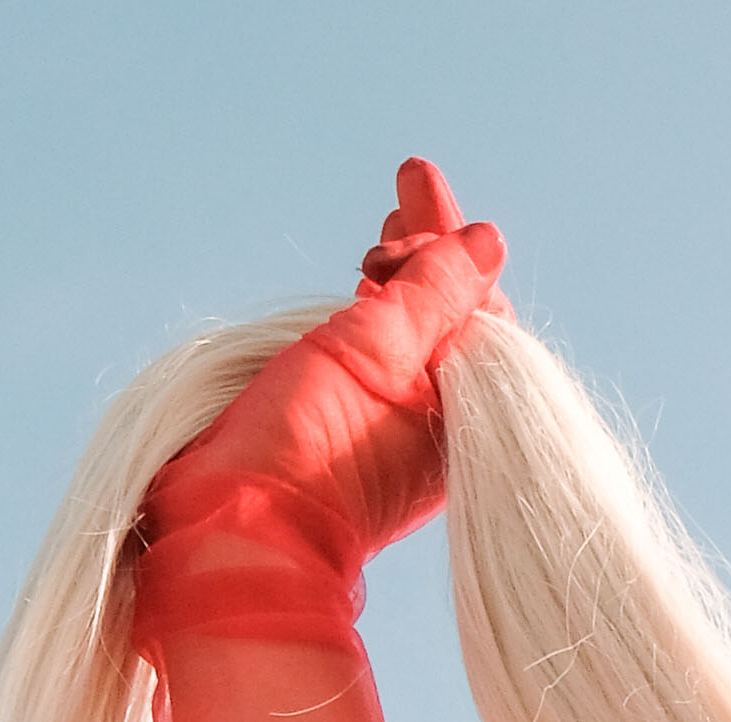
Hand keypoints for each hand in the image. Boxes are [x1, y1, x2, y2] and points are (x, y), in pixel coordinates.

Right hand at [137, 156, 509, 592]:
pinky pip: (384, 356)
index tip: (414, 182)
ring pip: (415, 331)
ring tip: (390, 225)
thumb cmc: (311, 453)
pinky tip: (367, 282)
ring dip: (404, 270)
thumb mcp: (379, 352)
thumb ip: (434, 293)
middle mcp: (437, 420)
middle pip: (449, 312)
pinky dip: (378, 310)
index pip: (476, 302)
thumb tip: (486, 244)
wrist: (244, 537)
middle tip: (409, 176)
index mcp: (463, 408)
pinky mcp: (352, 432)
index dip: (446, 237)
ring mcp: (395, 427)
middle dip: (428, 242)